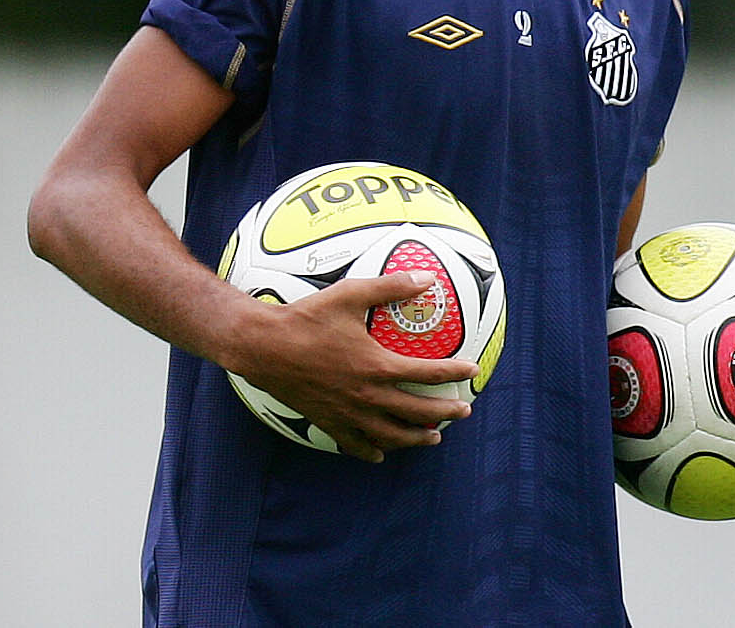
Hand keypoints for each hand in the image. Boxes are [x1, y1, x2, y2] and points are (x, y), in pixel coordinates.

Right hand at [228, 271, 479, 462]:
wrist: (263, 347)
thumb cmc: (306, 318)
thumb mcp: (351, 294)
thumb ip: (390, 287)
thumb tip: (426, 279)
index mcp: (377, 366)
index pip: (427, 373)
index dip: (454, 372)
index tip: (472, 370)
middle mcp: (367, 396)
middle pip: (416, 411)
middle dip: (445, 412)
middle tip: (464, 411)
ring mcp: (347, 413)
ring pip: (391, 435)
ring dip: (416, 438)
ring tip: (433, 438)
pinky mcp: (328, 422)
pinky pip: (355, 445)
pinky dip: (372, 452)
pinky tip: (380, 455)